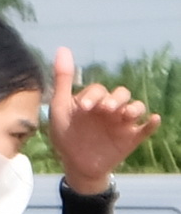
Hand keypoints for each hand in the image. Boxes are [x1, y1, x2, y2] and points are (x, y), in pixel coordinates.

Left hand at [46, 49, 155, 189]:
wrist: (75, 165)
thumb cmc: (67, 135)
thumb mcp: (60, 108)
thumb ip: (63, 81)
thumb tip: (62, 49)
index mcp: (95, 101)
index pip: (99, 90)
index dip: (93, 96)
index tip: (83, 108)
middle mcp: (111, 109)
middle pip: (122, 94)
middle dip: (115, 99)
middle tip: (105, 109)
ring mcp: (122, 123)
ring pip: (137, 107)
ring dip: (133, 108)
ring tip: (125, 114)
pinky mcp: (131, 138)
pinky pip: (147, 128)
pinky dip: (152, 123)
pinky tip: (153, 120)